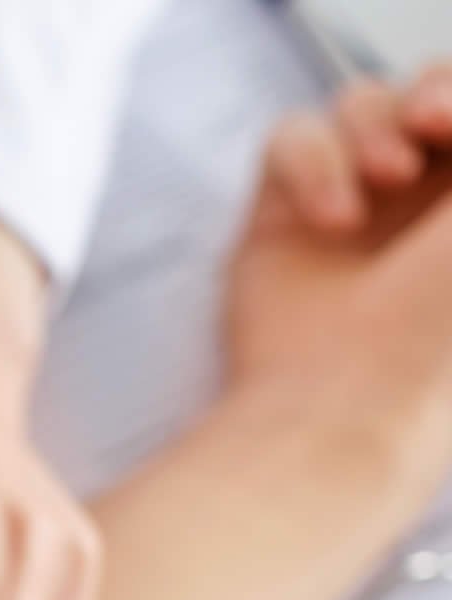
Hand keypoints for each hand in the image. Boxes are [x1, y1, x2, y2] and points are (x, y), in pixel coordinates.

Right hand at [231, 65, 451, 411]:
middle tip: (429, 129)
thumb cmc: (446, 321)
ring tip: (382, 181)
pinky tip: (331, 219)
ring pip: (357, 103)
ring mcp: (351, 204)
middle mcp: (422, 199)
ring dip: (370, 131)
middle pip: (419, 88)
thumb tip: (438, 120)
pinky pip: (288, 138)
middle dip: (427, 93)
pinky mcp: (279, 217)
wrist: (354, 396)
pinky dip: (311, 165)